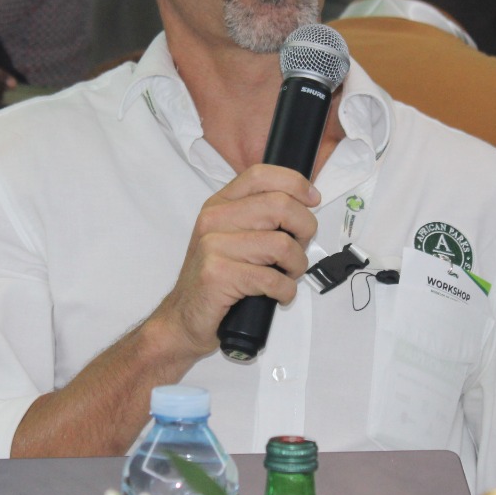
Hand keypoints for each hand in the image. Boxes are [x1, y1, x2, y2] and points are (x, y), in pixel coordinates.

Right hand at [146, 164, 318, 361]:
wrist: (183, 318)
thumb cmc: (217, 279)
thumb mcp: (233, 237)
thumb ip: (259, 217)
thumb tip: (304, 206)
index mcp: (220, 204)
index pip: (261, 175)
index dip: (294, 183)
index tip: (312, 200)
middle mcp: (214, 219)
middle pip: (280, 206)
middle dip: (304, 229)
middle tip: (299, 248)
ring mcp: (213, 246)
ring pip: (282, 244)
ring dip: (297, 265)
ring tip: (287, 275)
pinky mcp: (217, 275)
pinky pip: (272, 279)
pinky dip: (286, 290)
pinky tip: (278, 295)